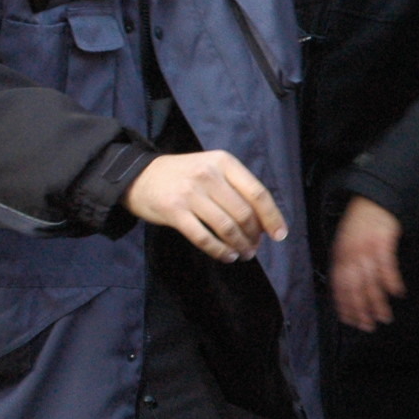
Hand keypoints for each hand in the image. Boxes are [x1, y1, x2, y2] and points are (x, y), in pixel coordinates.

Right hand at [122, 151, 288, 262]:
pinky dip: (219, 251)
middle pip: (244, 213)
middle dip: (254, 236)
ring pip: (226, 227)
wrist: (138, 176)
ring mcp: (190, 193)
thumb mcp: (212, 169)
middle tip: (254, 247)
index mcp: (224, 162)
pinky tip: (226, 256)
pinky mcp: (174, 211)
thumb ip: (236, 188)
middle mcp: (208, 175)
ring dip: (239, 245)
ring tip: (243, 254)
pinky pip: (204, 237)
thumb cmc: (183, 176)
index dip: (272, 217)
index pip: (257, 193)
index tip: (280, 235)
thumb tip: (264, 220)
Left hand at [330, 196, 405, 330]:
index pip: (339, 286)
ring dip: (377, 302)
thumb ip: (345, 264)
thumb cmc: (360, 223)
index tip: (351, 321)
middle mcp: (350, 254)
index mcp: (339, 255)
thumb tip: (346, 288)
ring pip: (370, 281)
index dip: (344, 306)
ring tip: (384, 317)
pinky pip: (386, 265)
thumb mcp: (345, 242)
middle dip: (360, 310)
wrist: (373, 198)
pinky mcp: (382, 241)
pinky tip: (397, 292)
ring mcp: (366, 248)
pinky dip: (391, 280)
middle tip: (368, 326)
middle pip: (353, 288)